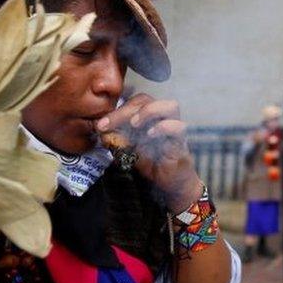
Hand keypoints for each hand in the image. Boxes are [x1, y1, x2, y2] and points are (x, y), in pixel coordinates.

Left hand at [97, 94, 200, 211]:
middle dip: (125, 111)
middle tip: (109, 124)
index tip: (101, 125)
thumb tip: (102, 132)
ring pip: (171, 106)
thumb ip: (116, 141)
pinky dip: (164, 127)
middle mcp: (163, 117)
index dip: (116, 110)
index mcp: (149, 116)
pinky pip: (178, 127)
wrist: (170, 182)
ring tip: (134, 124)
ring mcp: (175, 127)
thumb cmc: (152, 162)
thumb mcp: (128, 151)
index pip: (133, 102)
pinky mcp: (182, 141)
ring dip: (149, 111)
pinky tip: (151, 135)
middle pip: (147, 100)